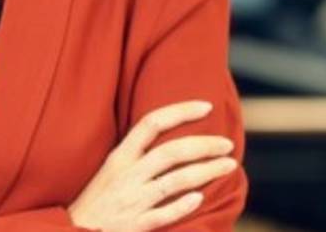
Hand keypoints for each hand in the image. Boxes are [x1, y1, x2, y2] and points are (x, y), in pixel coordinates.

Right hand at [67, 100, 237, 231]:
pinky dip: (182, 206)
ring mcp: (132, 201)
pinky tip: (200, 198)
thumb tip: (173, 140)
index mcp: (119, 157)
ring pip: (175, 181)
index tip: (206, 106)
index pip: (151, 123)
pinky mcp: (135, 226)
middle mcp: (127, 175)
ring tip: (229, 166)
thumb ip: (136, 156)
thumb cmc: (96, 202)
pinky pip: (163, 214)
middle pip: (171, 152)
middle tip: (228, 144)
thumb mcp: (110, 171)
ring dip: (206, 172)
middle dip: (204, 145)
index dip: (180, 111)